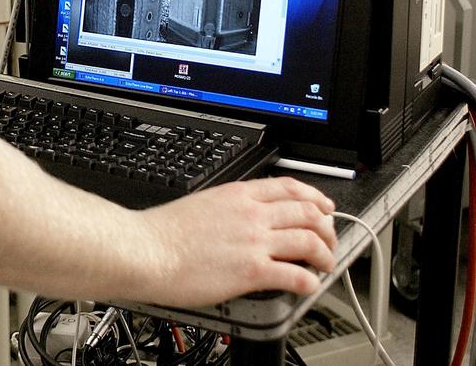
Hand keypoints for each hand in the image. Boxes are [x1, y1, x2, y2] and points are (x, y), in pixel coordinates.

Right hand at [136, 176, 336, 304]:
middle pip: (308, 213)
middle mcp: (252, 215)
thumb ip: (230, 208)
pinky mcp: (252, 271)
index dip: (315, 198)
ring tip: (324, 265)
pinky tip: (307, 286)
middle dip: (326, 227)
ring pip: (309, 241)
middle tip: (328, 240)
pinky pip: (295, 275)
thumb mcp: (203, 204)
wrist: (146, 250)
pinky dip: (309, 282)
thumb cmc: (164, 232)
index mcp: (239, 195)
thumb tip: (243, 218)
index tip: (324, 207)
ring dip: (324, 254)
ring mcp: (254, 242)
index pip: (290, 188)